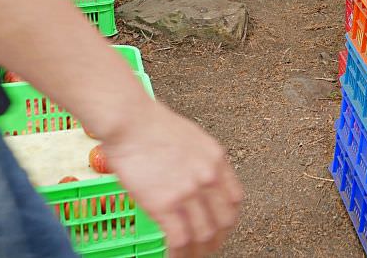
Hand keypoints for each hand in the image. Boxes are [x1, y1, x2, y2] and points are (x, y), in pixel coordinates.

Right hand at [101, 102, 242, 257]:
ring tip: (189, 256)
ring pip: (203, 234)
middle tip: (206, 249)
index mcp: (217, 159)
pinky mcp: (164, 204)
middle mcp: (208, 177)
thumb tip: (197, 183)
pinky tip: (172, 255)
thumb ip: (200, 163)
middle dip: (216, 240)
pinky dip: (178, 253)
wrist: (130, 121)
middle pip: (224, 221)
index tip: (221, 229)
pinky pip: (179, 238)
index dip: (229, 220)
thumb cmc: (153, 125)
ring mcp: (188, 191)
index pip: (235, 199)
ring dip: (197, 251)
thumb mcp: (192, 139)